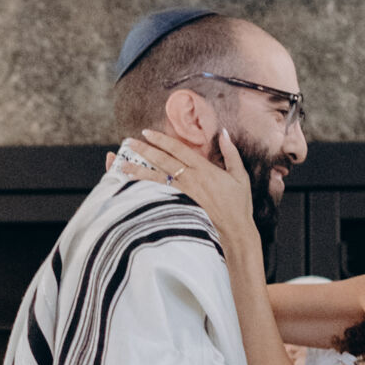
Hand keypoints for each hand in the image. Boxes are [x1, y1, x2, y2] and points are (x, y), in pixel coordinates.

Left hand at [135, 126, 259, 261]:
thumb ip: (231, 153)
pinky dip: (146, 188)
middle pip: (163, 160)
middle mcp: (191, 179)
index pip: (177, 149)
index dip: (161, 139)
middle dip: (144, 150)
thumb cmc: (239, 205)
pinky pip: (160, 194)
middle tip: (128, 142)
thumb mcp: (240, 175)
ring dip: (139, 170)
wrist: (235, 231)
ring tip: (123, 165)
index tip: (146, 133)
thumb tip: (224, 133)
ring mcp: (184, 193)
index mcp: (204, 169)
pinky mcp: (181, 206)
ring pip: (157, 177)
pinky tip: (134, 186)